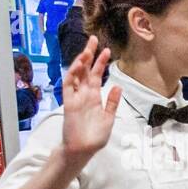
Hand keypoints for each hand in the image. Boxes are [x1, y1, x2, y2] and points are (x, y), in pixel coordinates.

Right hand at [60, 37, 121, 163]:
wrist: (83, 149)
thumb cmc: (95, 136)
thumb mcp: (109, 118)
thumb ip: (112, 102)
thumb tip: (118, 87)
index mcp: (95, 97)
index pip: (97, 75)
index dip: (101, 63)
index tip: (107, 50)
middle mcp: (84, 94)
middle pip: (86, 70)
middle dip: (89, 55)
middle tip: (93, 39)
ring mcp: (75, 97)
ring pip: (76, 75)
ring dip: (81, 62)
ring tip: (87, 50)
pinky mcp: (69, 103)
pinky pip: (68, 86)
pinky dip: (72, 75)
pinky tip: (78, 65)